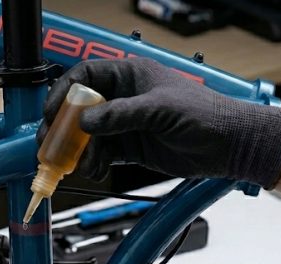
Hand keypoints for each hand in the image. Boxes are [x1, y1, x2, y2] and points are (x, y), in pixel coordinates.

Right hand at [41, 58, 280, 188]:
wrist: (229, 146)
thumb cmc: (206, 115)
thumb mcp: (160, 110)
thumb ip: (121, 114)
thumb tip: (86, 121)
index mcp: (129, 75)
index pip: (84, 77)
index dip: (63, 93)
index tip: (52, 113)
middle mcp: (122, 97)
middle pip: (78, 109)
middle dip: (63, 129)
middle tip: (52, 145)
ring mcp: (124, 123)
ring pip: (87, 136)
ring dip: (79, 152)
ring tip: (82, 165)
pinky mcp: (128, 146)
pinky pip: (99, 154)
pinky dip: (92, 164)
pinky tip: (95, 171)